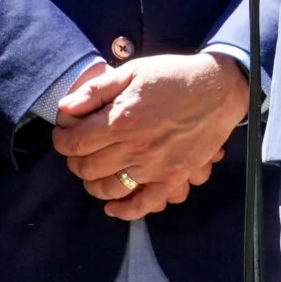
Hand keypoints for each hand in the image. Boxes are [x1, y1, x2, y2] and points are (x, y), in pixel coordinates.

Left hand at [53, 53, 249, 220]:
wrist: (218, 89)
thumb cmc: (174, 76)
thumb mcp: (133, 71)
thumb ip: (96, 90)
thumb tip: (65, 108)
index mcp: (122, 119)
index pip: (74, 143)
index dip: (62, 140)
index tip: (64, 134)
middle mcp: (135, 147)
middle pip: (87, 169)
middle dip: (74, 161)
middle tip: (78, 151)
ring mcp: (155, 167)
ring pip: (108, 190)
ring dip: (93, 184)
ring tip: (94, 171)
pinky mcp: (172, 177)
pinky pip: (143, 205)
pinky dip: (123, 210)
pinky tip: (113, 206)